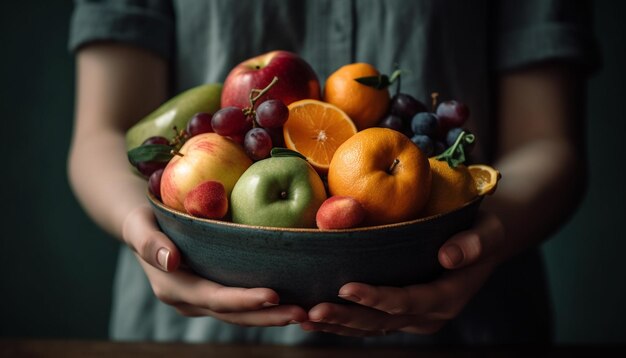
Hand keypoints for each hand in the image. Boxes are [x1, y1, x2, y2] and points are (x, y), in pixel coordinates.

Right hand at [122, 204, 307, 325]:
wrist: (142, 227)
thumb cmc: (141, 220)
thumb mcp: (138, 225)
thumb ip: (150, 243)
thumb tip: (170, 261)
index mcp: (173, 287)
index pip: (214, 298)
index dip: (243, 300)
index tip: (274, 295)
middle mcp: (189, 301)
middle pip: (233, 315)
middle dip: (267, 316)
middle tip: (302, 313)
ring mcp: (201, 301)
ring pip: (240, 315)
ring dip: (271, 316)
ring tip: (305, 313)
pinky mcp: (213, 294)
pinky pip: (241, 307)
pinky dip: (265, 307)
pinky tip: (292, 303)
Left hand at [300, 212, 504, 336]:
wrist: (484, 243)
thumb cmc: (485, 231)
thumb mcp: (489, 232)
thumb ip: (474, 244)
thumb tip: (448, 256)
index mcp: (448, 297)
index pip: (408, 301)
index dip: (377, 297)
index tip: (346, 287)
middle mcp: (429, 315)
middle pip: (382, 321)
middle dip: (346, 317)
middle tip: (312, 311)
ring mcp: (414, 318)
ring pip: (371, 327)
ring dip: (337, 325)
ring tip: (304, 319)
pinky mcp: (401, 314)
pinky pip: (369, 323)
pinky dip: (343, 322)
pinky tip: (314, 319)